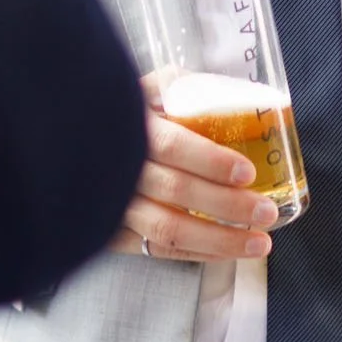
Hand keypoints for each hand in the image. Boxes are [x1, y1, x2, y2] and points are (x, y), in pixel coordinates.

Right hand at [113, 88, 279, 261]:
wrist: (74, 148)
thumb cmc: (117, 116)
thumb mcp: (142, 89)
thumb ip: (177, 88)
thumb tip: (226, 93)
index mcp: (133, 127)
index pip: (173, 146)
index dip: (211, 161)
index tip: (247, 172)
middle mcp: (121, 169)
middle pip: (177, 192)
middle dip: (228, 205)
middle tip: (266, 211)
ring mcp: (115, 205)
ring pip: (169, 230)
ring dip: (219, 240)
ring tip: (259, 243)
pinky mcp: (113, 232)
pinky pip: (158, 250)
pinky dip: (197, 253)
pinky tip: (226, 252)